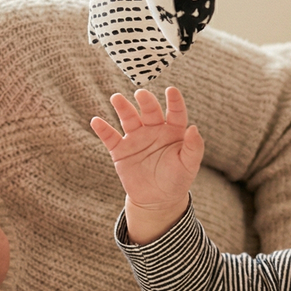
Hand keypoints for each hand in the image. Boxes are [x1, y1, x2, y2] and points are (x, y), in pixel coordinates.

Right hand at [91, 86, 203, 243]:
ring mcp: (136, 139)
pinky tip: (96, 121)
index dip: (174, 101)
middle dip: (145, 101)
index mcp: (173, 131)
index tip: (171, 90)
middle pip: (149, 111)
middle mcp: (154, 130)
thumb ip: (194, 147)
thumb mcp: (189, 165)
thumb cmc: (176, 180)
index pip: (175, 112)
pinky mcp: (121, 151)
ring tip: (116, 98)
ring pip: (129, 118)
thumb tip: (194, 128)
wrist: (157, 200)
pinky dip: (103, 129)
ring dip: (122, 107)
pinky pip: (110, 137)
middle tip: (140, 93)